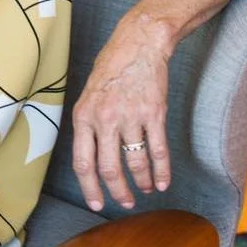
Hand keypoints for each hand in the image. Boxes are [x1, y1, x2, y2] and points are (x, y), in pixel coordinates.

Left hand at [71, 14, 172, 211]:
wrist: (138, 43)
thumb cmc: (112, 66)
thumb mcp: (88, 93)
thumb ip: (88, 123)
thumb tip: (91, 155)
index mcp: (84, 115)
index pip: (83, 162)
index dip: (90, 187)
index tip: (97, 202)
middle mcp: (105, 119)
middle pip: (109, 168)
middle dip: (118, 191)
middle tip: (125, 202)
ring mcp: (130, 117)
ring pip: (135, 163)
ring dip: (142, 182)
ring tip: (145, 190)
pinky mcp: (154, 115)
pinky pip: (158, 151)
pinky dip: (161, 171)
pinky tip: (163, 181)